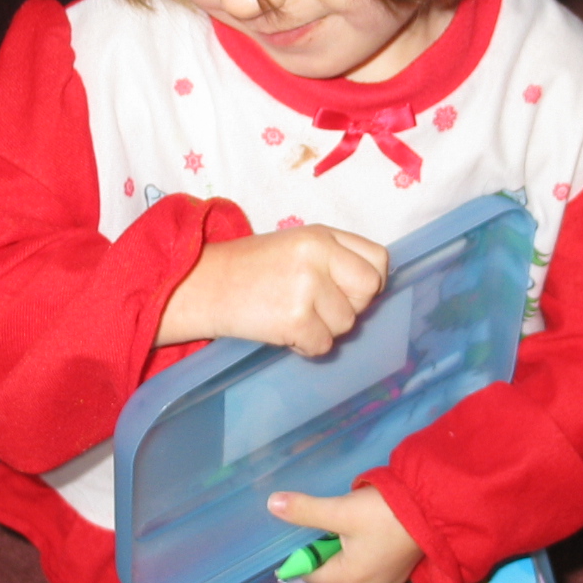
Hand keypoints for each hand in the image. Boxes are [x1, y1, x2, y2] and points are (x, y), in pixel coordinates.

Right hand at [157, 225, 388, 355]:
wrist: (203, 285)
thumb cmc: (251, 269)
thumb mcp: (297, 246)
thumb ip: (335, 258)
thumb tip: (372, 288)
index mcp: (321, 235)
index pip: (379, 260)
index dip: (369, 281)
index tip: (349, 291)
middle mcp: (318, 257)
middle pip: (368, 293)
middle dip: (350, 307)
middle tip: (320, 308)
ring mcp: (307, 288)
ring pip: (346, 324)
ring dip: (323, 329)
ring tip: (292, 315)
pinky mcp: (295, 319)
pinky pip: (323, 345)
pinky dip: (306, 346)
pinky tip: (284, 331)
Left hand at [267, 486, 421, 582]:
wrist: (434, 509)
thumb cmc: (385, 513)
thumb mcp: (341, 510)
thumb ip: (305, 511)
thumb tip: (272, 504)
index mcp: (349, 579)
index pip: (311, 574)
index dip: (303, 554)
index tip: (305, 531)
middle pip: (330, 577)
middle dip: (323, 555)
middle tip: (326, 527)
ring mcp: (387, 582)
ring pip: (350, 573)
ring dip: (343, 555)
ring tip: (345, 527)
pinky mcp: (399, 571)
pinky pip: (369, 568)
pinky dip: (361, 555)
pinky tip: (365, 533)